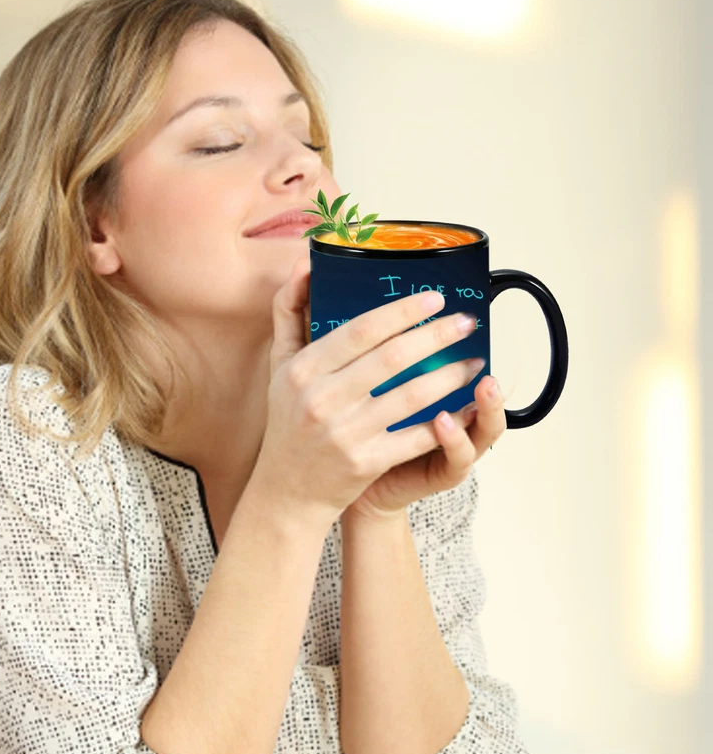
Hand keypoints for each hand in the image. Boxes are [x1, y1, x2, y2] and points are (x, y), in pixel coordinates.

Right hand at [249, 251, 490, 533]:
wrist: (286, 489)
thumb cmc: (288, 419)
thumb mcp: (279, 364)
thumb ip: (289, 311)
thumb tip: (305, 264)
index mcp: (302, 369)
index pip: (360, 330)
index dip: (402, 311)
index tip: (435, 298)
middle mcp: (321, 399)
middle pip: (392, 358)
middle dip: (437, 336)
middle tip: (466, 322)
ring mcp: (344, 433)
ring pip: (411, 396)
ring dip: (450, 376)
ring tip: (473, 361)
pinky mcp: (365, 463)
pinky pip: (415, 437)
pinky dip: (446, 422)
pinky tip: (467, 407)